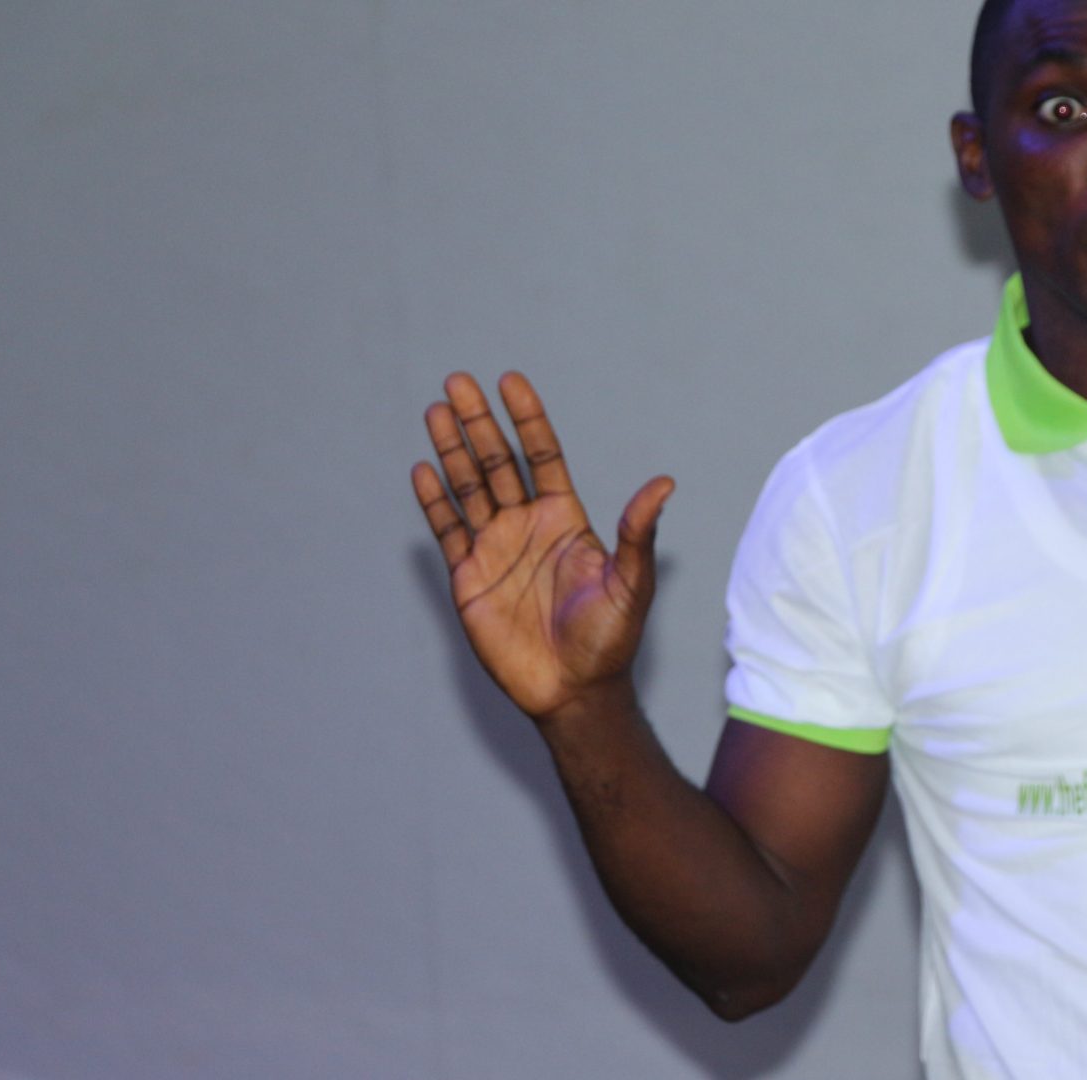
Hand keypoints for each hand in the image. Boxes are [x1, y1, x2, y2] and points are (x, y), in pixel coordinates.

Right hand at [411, 372, 673, 719]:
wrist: (574, 690)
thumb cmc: (609, 639)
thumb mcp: (631, 582)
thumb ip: (638, 532)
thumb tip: (663, 483)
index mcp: (566, 519)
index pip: (542, 456)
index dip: (527, 419)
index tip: (511, 382)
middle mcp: (527, 526)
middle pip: (497, 462)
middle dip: (479, 422)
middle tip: (459, 381)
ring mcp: (495, 549)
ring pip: (468, 488)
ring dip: (452, 450)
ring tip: (436, 410)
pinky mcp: (469, 577)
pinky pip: (448, 530)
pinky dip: (434, 501)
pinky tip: (423, 469)